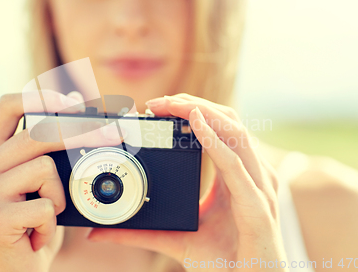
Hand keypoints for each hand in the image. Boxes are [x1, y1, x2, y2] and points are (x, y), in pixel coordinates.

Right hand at [0, 90, 123, 271]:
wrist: (16, 270)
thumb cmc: (32, 222)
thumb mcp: (41, 180)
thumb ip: (50, 146)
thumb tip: (78, 103)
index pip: (8, 105)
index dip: (44, 97)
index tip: (75, 102)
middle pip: (36, 132)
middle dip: (83, 131)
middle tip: (114, 134)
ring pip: (46, 168)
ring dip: (60, 194)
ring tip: (47, 213)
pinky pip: (47, 205)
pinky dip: (53, 221)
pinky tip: (37, 235)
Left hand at [87, 94, 288, 270]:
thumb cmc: (223, 261)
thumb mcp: (175, 239)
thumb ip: (139, 232)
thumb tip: (98, 233)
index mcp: (235, 175)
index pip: (220, 129)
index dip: (193, 110)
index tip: (157, 107)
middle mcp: (251, 174)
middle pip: (227, 122)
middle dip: (193, 104)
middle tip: (158, 101)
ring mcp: (258, 187)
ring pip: (234, 133)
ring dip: (202, 112)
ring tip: (172, 104)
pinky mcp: (257, 206)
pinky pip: (236, 165)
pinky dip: (216, 141)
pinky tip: (195, 124)